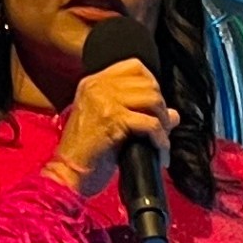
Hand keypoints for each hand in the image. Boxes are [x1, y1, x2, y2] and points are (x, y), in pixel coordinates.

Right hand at [47, 58, 174, 199]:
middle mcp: (98, 86)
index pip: (135, 67)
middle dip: (161, 108)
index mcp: (94, 83)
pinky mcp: (112, 120)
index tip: (154, 108)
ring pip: (152, 100)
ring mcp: (104, 101)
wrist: (68, 175)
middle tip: (161, 130)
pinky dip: (160, 140)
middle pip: (148, 84)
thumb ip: (138, 112)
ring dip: (163, 123)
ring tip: (160, 141)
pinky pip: (150, 124)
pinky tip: (160, 152)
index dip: (152, 85)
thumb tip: (174, 115)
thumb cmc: (87, 155)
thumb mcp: (111, 126)